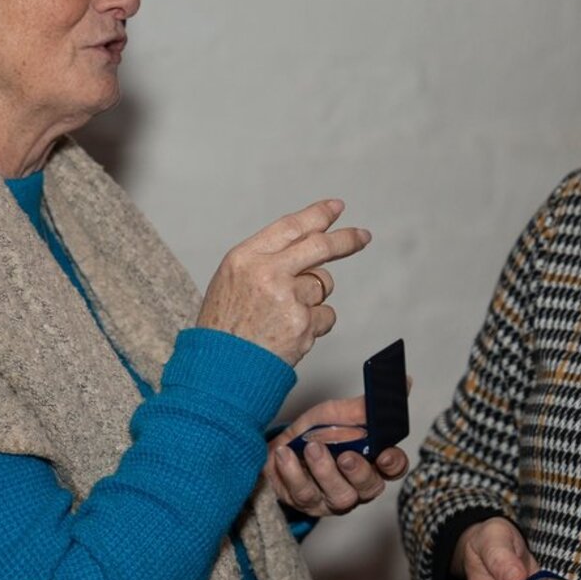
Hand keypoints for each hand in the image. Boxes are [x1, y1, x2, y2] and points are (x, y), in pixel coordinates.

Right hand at [197, 199, 370, 365]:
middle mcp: (267, 274)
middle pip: (320, 246)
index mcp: (245, 258)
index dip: (317, 215)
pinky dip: (315, 324)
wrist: (219, 371)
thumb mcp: (232, 281)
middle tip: (362, 236)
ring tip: (284, 315)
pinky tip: (291, 333)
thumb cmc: (224, 328)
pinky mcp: (303, 325)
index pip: (290, 227)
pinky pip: (326, 315)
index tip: (335, 208)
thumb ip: (265, 259)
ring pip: (323, 285)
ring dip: (314, 297)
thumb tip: (307, 242)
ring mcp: (287, 299)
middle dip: (346, 239)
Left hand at [266, 394, 409, 516]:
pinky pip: (304, 494)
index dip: (393, 463)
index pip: (394, 467)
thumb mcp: (337, 414)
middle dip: (358, 471)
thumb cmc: (314, 433)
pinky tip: (285, 453)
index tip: (384, 454)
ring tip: (311, 447)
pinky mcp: (307, 505)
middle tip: (345, 455)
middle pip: (370, 487)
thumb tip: (404, 383)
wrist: (278, 447)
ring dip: (324, 470)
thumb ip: (365, 406)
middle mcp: (358, 486)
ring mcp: (333, 499)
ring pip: (339, 496)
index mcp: (372, 461)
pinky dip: (293, 471)